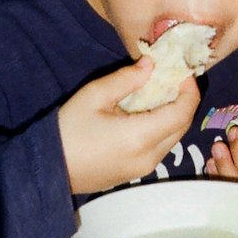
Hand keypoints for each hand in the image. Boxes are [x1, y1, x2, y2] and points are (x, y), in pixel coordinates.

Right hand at [59, 59, 198, 195]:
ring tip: (159, 91)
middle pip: (182, 126)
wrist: (48, 169)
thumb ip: (126, 78)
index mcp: (141, 137)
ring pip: (173, 137)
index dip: (189, 89)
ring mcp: (144, 169)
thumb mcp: (94, 96)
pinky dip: (162, 127)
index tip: (183, 70)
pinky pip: (160, 147)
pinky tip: (146, 112)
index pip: (183, 112)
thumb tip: (152, 64)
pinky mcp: (136, 173)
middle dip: (184, 100)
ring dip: (173, 114)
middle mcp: (150, 157)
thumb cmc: (68, 130)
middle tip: (173, 77)